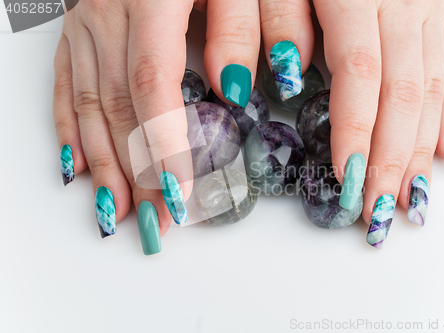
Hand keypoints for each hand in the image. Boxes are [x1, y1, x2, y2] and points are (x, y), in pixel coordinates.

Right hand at [53, 0, 259, 253]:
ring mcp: (85, 20)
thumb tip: (237, 90)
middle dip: (137, 172)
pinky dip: (69, 130)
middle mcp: (108, 13)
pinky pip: (64, 84)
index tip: (179, 196)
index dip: (163, 145)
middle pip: (117, 108)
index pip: (152, 86)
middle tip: (156, 223)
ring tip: (118, 212)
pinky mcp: (77, 25)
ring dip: (103, 164)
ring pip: (86, 104)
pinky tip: (75, 166)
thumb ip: (244, 22)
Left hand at [260, 0, 443, 246]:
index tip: (345, 183)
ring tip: (412, 197)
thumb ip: (275, 15)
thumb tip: (286, 77)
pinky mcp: (439, 10)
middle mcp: (405, 1)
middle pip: (404, 93)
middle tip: (377, 211)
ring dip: (422, 148)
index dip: (356, 134)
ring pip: (433, 87)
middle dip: (390, 158)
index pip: (362, 77)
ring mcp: (429, 6)